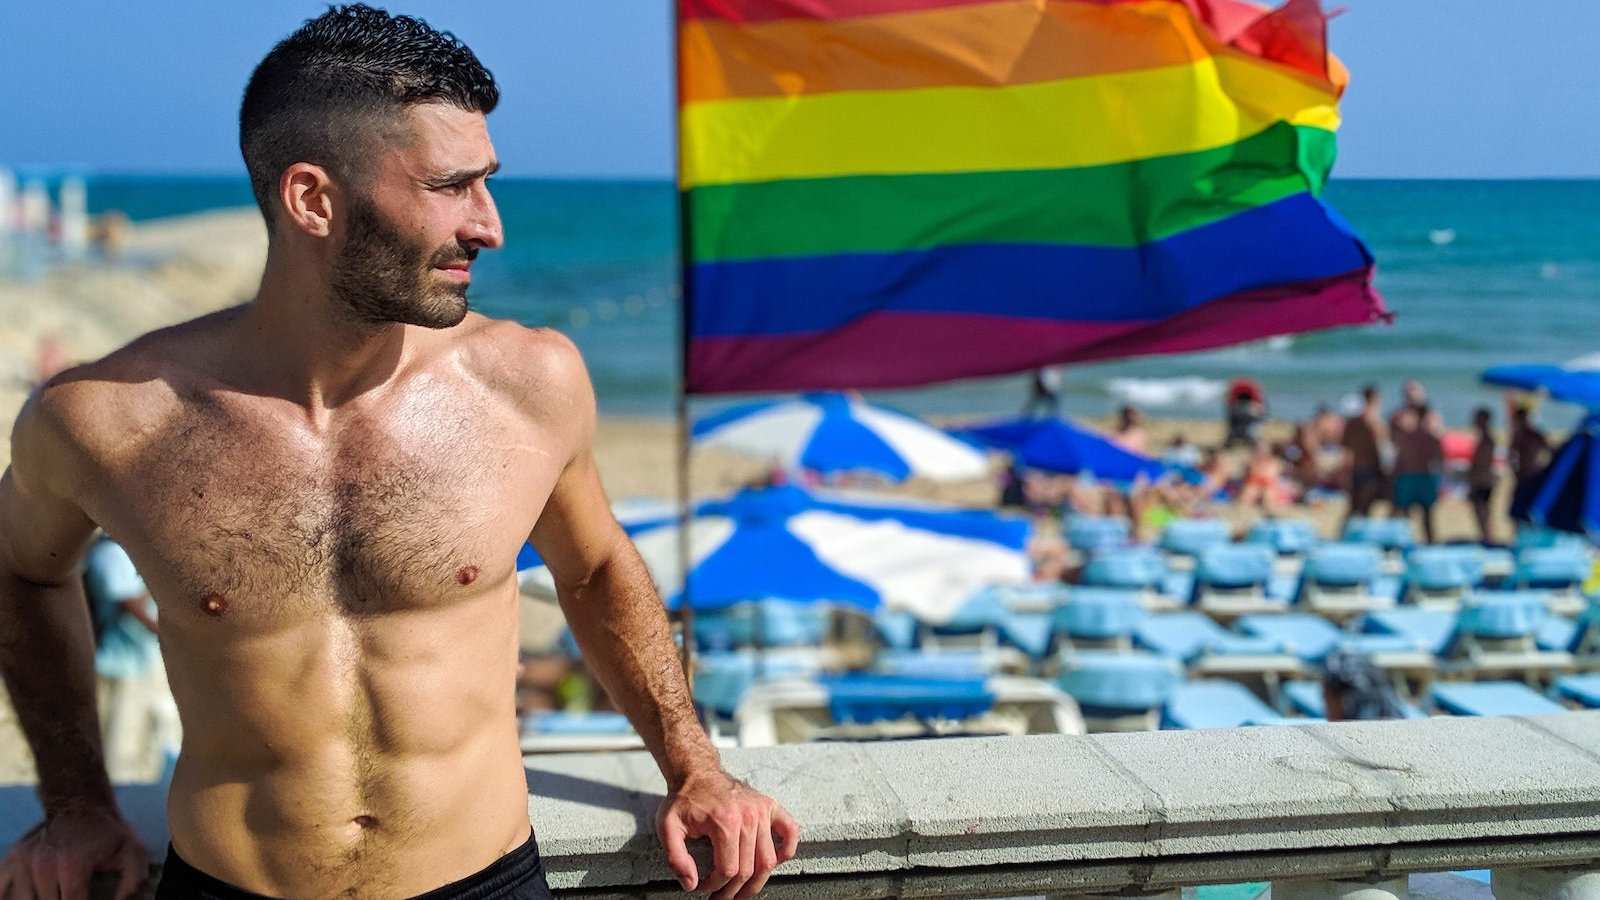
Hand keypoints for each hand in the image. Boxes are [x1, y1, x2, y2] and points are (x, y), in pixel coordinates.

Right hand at [0, 807, 148, 899]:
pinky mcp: (12, 859)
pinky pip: (3, 888)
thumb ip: (134, 878)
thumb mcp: (132, 850)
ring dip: (42, 898)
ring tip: (58, 891)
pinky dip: (14, 895)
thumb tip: (124, 899)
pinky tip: (29, 894)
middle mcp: (42, 865)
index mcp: (71, 866)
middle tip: (73, 893)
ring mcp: (24, 862)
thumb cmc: (108, 832)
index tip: (88, 898)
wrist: (80, 802)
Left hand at [656, 769, 798, 898]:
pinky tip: (775, 862)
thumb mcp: (667, 827)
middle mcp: (748, 816)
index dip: (715, 886)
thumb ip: (676, 857)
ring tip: (743, 890)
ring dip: (756, 882)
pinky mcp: (770, 806)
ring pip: (768, 860)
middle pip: (749, 869)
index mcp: (724, 821)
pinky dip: (787, 850)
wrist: (698, 772)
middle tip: (722, 897)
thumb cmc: (684, 799)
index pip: (728, 869)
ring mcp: (762, 810)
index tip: (704, 887)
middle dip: (733, 890)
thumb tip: (691, 883)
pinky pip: (790, 831)